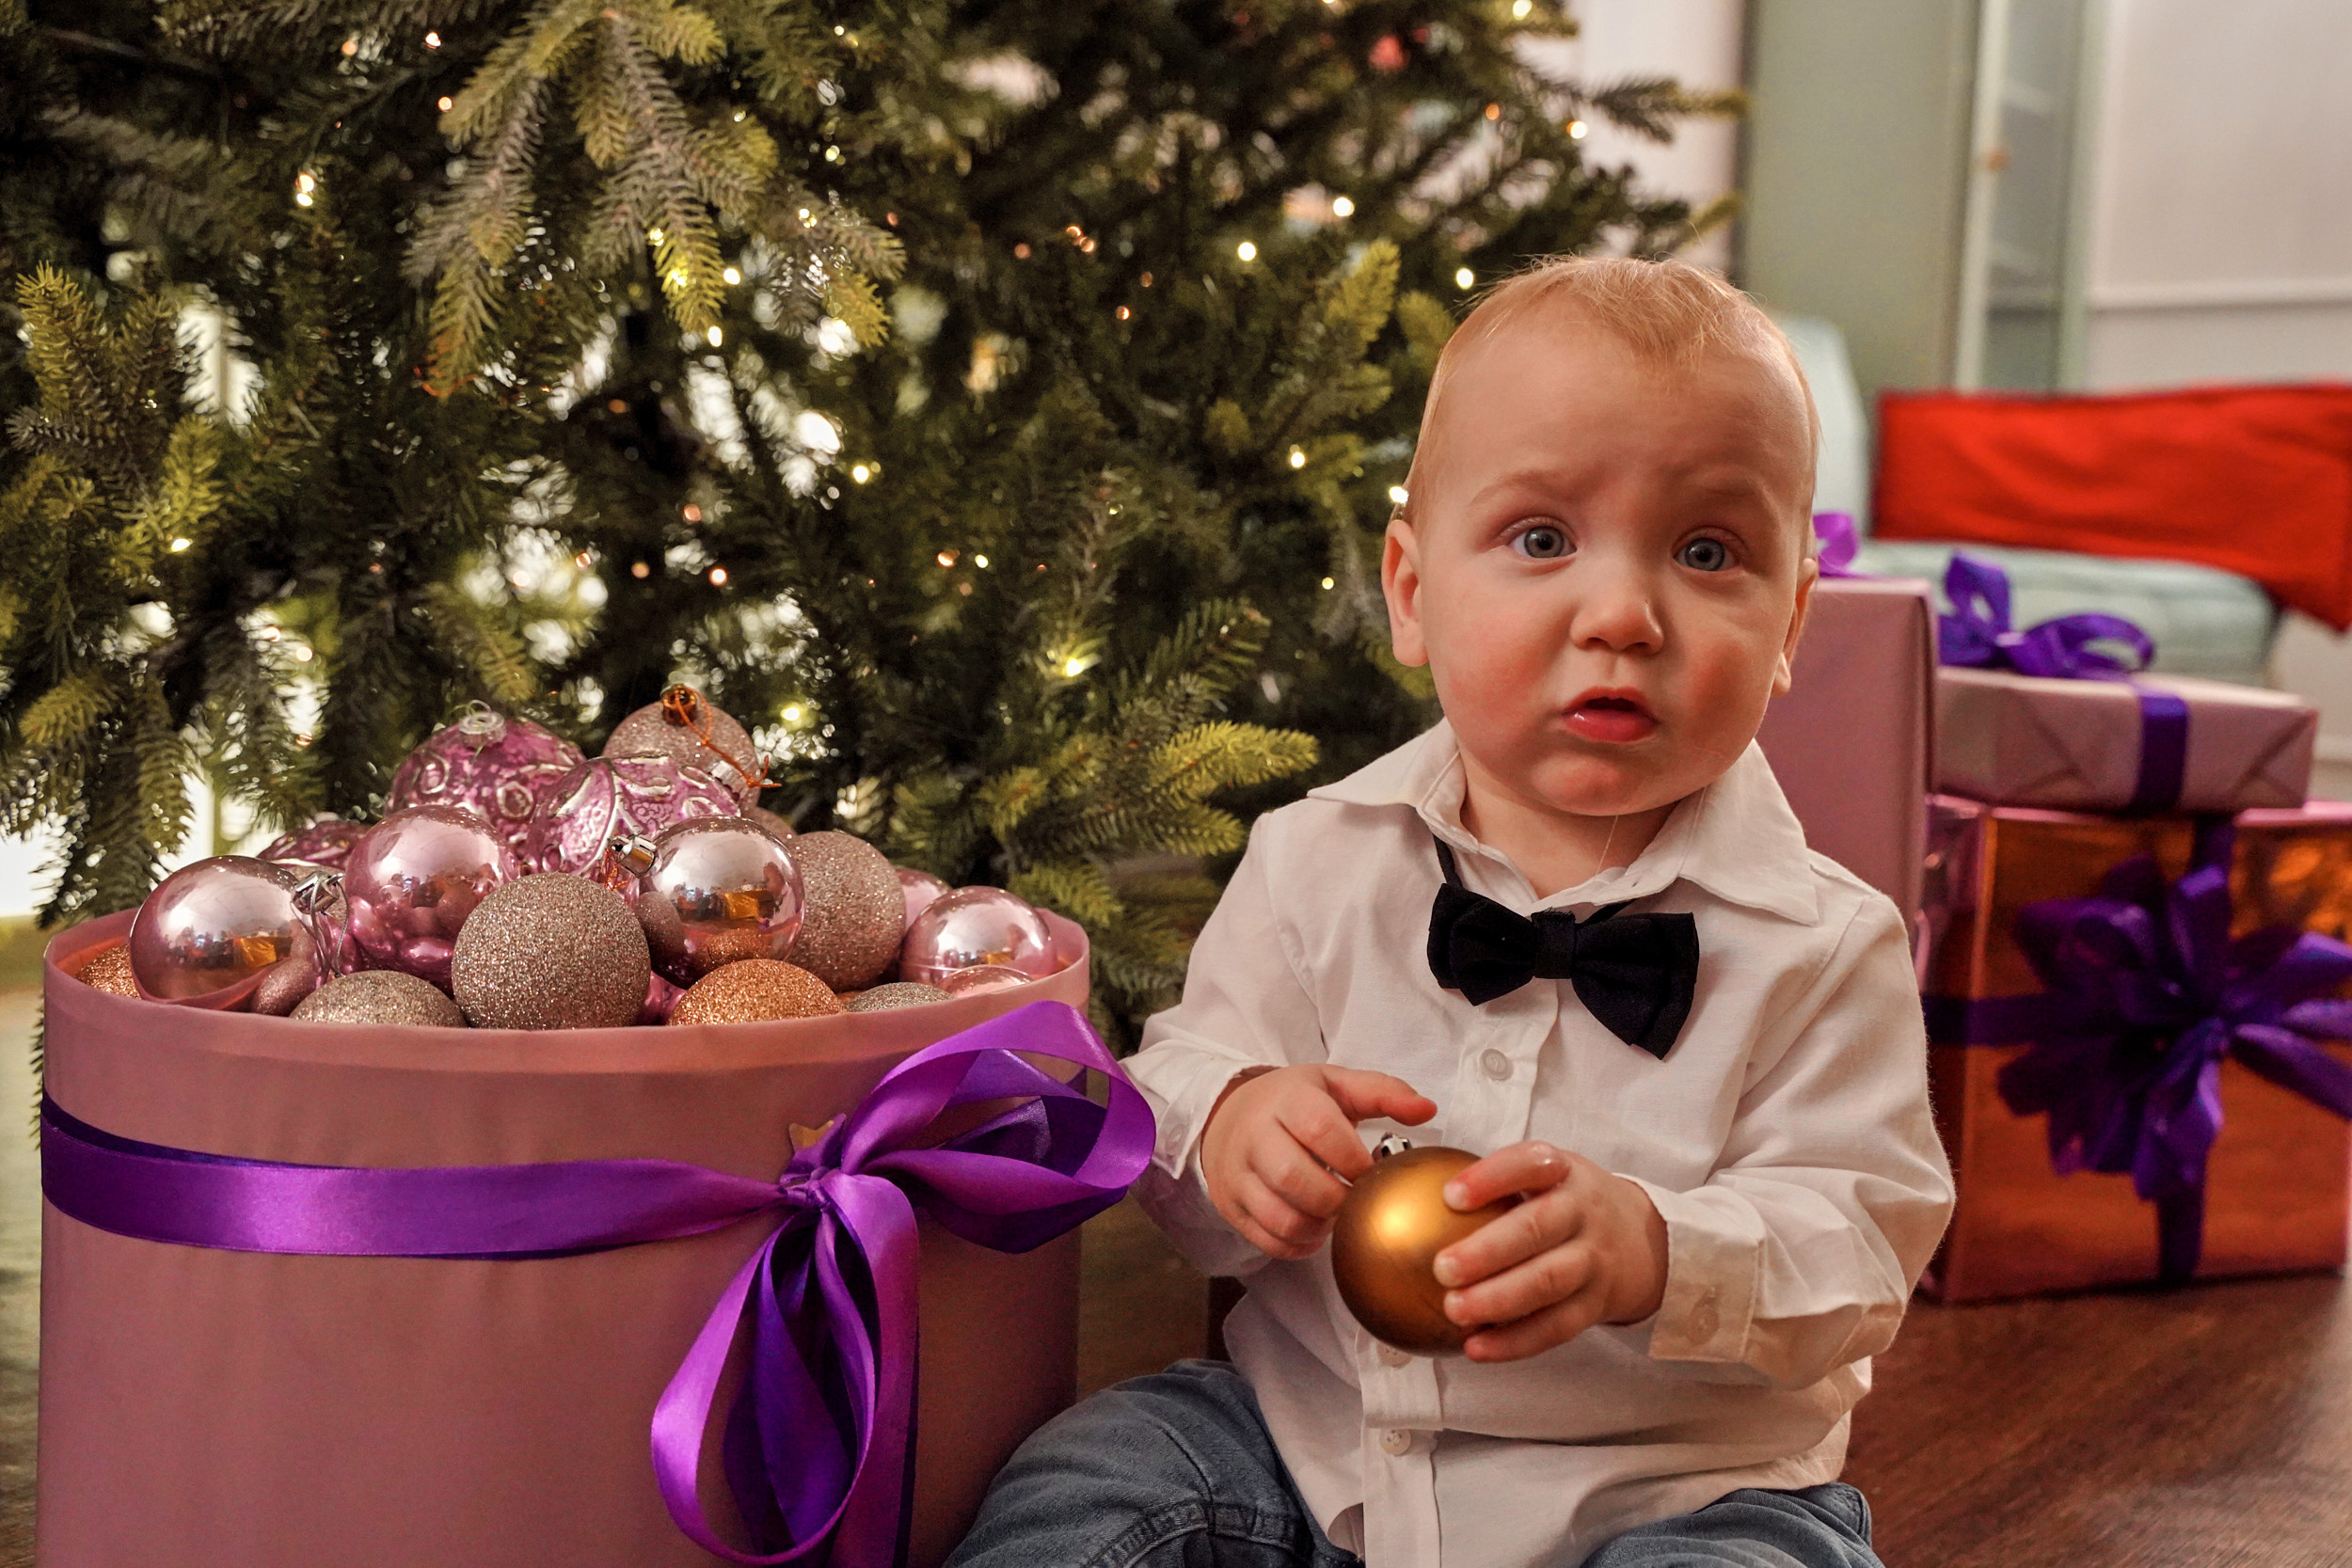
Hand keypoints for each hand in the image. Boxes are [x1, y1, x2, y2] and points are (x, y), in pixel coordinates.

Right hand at [1200, 1065, 1435, 1259]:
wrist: (1227, 1116)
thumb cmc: (1292, 1103)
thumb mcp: (1335, 1085)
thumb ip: (1383, 1093)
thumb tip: (1427, 1109)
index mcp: (1286, 1100)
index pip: (1320, 1130)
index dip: (1354, 1159)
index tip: (1373, 1173)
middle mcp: (1254, 1136)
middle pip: (1294, 1178)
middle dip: (1337, 1199)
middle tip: (1358, 1202)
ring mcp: (1238, 1175)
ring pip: (1280, 1216)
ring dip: (1319, 1226)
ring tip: (1337, 1215)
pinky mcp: (1230, 1206)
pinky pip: (1267, 1241)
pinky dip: (1299, 1245)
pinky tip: (1316, 1230)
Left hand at [1430, 1141, 1668, 1362]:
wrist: (1644, 1241)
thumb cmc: (1571, 1204)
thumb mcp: (1547, 1175)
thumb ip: (1494, 1182)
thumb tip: (1413, 1195)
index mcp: (1563, 1172)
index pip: (1529, 1164)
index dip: (1491, 1178)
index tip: (1450, 1196)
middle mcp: (1583, 1212)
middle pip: (1537, 1229)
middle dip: (1487, 1251)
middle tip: (1441, 1268)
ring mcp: (1593, 1260)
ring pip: (1547, 1282)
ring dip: (1497, 1300)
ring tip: (1454, 1310)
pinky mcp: (1595, 1304)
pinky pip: (1556, 1326)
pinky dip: (1515, 1341)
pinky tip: (1477, 1347)